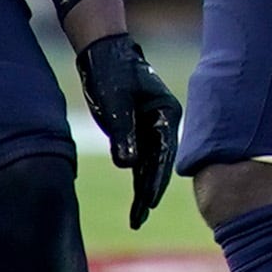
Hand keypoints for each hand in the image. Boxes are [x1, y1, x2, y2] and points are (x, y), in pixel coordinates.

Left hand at [78, 32, 186, 228]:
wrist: (105, 54)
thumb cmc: (111, 74)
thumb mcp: (116, 102)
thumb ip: (123, 134)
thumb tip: (128, 166)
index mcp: (166, 113)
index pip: (163, 154)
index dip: (154, 180)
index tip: (147, 202)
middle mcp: (164, 123)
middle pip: (160, 163)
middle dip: (151, 191)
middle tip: (140, 217)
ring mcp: (152, 127)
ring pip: (151, 164)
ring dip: (144, 189)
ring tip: (137, 217)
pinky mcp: (139, 130)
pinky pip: (140, 159)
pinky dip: (138, 177)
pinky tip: (136, 198)